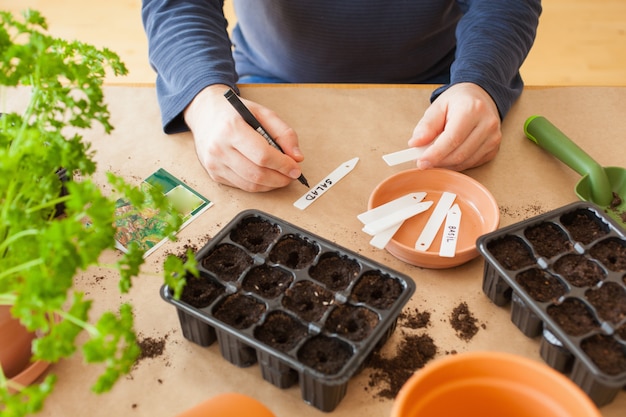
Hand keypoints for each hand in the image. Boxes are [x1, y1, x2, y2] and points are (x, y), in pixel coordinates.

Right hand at [184, 84, 303, 191]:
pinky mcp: (214, 174)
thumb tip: (297, 157)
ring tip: (282, 177)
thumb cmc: (234, 113)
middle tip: (292, 175)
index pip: (262, 155)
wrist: (204, 114)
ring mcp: (214, 163)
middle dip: (280, 178)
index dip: (283, 165)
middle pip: (257, 174)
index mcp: (231, 128)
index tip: (296, 168)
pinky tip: (266, 177)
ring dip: (271, 185)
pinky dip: (258, 185)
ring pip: (250, 185)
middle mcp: (219, 148)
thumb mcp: (262, 112)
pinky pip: (241, 186)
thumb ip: (284, 132)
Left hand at [407, 82, 501, 170]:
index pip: (452, 139)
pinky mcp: (494, 148)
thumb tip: (415, 144)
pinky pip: (472, 163)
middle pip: (459, 154)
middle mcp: (487, 124)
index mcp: (472, 109)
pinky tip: (449, 156)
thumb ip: (426, 126)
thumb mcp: (438, 107)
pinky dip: (457, 164)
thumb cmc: (457, 102)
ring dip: (447, 165)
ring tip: (435, 157)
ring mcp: (494, 137)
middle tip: (424, 162)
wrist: (480, 96)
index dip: (435, 154)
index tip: (421, 162)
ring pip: (465, 162)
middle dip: (439, 161)